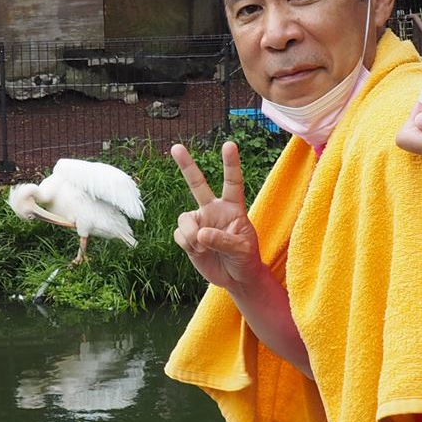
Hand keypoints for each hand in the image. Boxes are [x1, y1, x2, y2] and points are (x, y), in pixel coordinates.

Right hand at [169, 142, 264, 293]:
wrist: (235, 278)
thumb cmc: (245, 259)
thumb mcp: (242, 250)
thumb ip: (224, 240)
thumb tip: (201, 233)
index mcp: (232, 208)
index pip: (232, 182)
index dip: (231, 164)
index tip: (230, 144)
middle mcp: (213, 210)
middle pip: (197, 184)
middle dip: (186, 166)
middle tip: (175, 147)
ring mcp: (199, 222)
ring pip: (184, 218)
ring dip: (191, 235)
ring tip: (203, 247)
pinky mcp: (188, 236)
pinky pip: (179, 235)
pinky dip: (188, 245)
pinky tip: (199, 252)